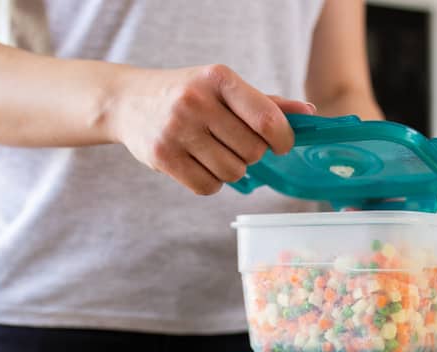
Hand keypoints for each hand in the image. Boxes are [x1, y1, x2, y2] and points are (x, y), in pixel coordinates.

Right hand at [109, 64, 313, 194]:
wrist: (128, 101)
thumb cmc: (188, 94)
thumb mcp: (224, 88)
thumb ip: (266, 102)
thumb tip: (309, 113)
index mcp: (218, 79)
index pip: (267, 120)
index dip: (283, 139)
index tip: (281, 144)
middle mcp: (196, 101)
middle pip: (253, 152)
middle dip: (252, 154)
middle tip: (235, 143)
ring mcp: (177, 130)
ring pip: (234, 173)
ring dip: (232, 169)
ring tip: (214, 152)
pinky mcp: (163, 157)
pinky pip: (208, 187)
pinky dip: (211, 182)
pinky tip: (199, 164)